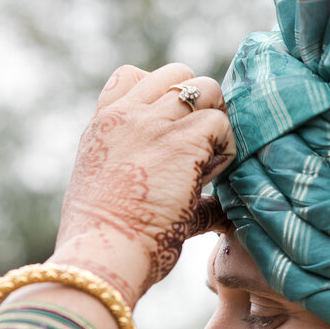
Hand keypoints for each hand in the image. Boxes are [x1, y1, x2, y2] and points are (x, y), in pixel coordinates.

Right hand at [51, 63, 234, 306]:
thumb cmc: (107, 240)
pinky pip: (221, 123)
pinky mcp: (182, 141)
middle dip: (199, 105)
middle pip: (179, 75)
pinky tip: (211, 177)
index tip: (171, 132)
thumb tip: (203, 202)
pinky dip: (226, 148)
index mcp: (104, 124)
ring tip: (208, 163)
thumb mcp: (115, 194)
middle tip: (199, 148)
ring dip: (217, 123)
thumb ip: (150, 177)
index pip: (134, 76)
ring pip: (208, 89)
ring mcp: (153, 123)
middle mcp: (126, 115)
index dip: (162, 96)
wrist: (103, 253)